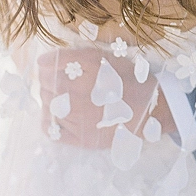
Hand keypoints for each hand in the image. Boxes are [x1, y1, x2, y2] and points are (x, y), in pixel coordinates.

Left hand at [38, 47, 175, 148]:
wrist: (151, 111)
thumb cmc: (129, 80)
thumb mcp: (107, 58)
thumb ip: (77, 57)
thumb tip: (44, 62)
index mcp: (90, 66)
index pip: (47, 64)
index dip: (47, 64)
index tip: (51, 66)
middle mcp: (80, 90)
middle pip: (44, 84)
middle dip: (51, 82)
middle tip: (67, 84)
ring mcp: (78, 116)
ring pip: (47, 105)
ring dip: (52, 100)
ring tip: (69, 100)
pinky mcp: (80, 138)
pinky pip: (51, 128)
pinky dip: (52, 121)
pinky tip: (64, 116)